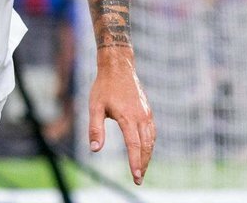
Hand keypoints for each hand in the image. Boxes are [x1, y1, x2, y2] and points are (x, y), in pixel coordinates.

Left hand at [87, 47, 154, 184]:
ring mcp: (146, 113)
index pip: (134, 145)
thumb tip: (95, 149)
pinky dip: (150, 144)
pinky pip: (152, 132)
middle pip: (145, 145)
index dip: (135, 162)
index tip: (136, 176)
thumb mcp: (94, 106)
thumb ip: (95, 128)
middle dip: (143, 164)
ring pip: (151, 139)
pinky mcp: (147, 110)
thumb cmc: (104, 86)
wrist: (119, 67)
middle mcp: (141, 116)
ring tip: (142, 169)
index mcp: (128, 116)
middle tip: (139, 179)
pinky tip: (146, 150)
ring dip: (148, 156)